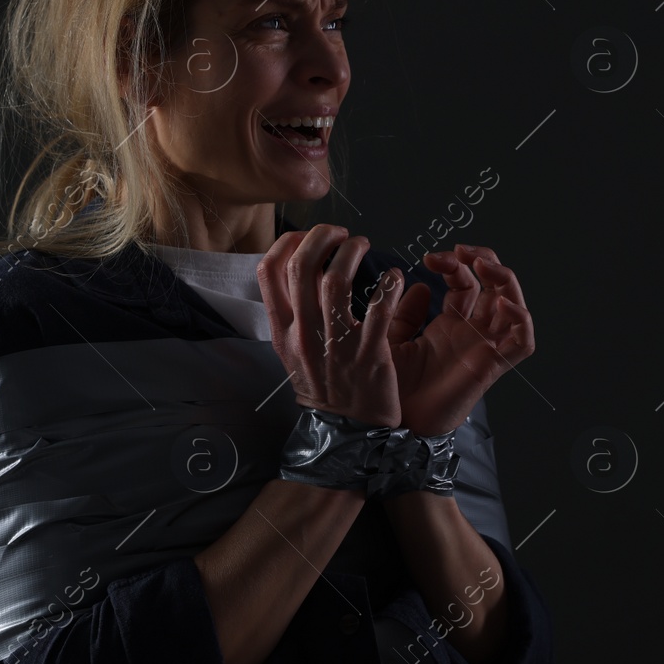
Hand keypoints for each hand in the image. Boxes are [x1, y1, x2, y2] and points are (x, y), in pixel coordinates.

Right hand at [257, 224, 407, 428]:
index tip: (307, 236)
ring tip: (362, 244)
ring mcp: (336, 343)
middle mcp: (304, 333)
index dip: (288, 242)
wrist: (345, 431)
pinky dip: (389, 285)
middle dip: (322, 237)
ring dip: (352, 252)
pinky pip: (380, 308)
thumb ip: (290, 312)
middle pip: (303, 266)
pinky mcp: (369, 353)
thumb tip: (294, 266)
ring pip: (336, 280)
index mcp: (282, 330)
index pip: (269, 271)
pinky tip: (395, 277)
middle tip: (340, 233)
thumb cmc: (322, 384)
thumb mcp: (291, 350)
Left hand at [384, 244, 534, 437]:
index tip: (430, 257)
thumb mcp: (392, 339)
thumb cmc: (392, 388)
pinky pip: (523, 342)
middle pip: (494, 285)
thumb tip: (417, 284)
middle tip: (461, 251)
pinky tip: (502, 303)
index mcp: (450, 324)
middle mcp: (472, 331)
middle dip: (483, 260)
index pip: (465, 281)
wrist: (394, 422)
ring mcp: (485, 346)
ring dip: (505, 279)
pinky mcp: (494, 366)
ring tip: (484, 266)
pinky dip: (521, 320)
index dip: (454, 263)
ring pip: (514, 305)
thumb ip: (404, 313)